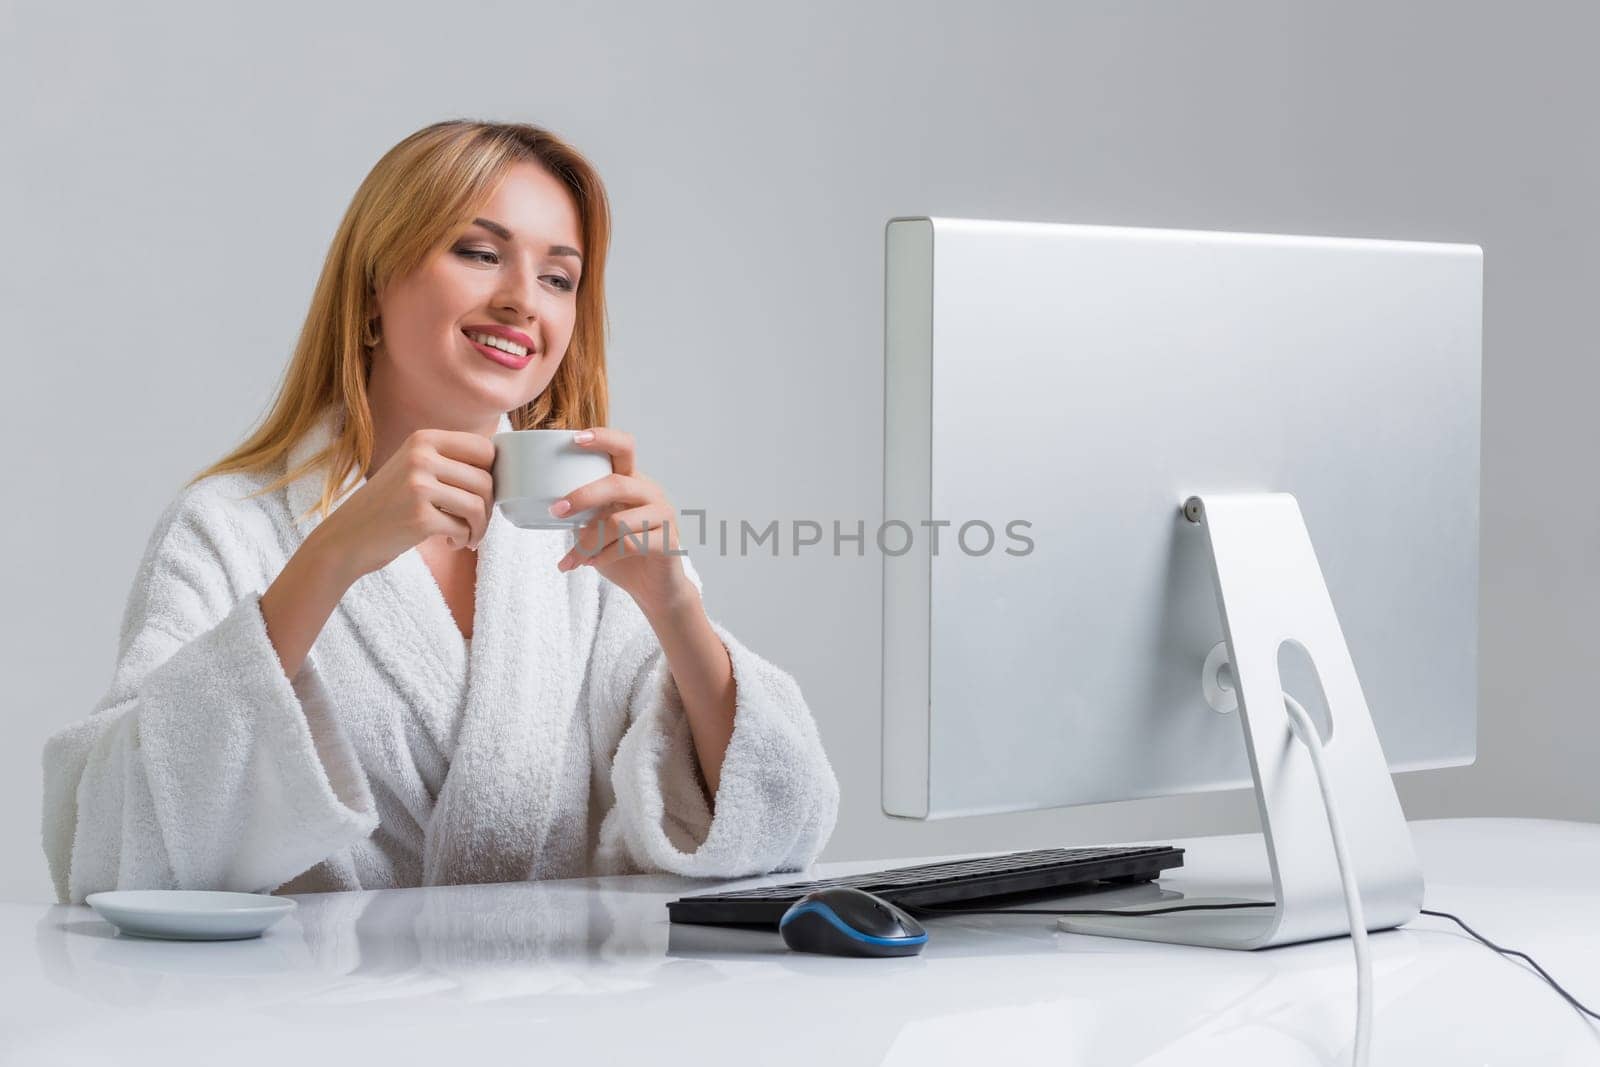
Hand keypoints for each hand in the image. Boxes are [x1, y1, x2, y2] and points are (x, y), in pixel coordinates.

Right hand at [319, 428, 495, 580]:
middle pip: (486, 480)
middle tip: (476, 523)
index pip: (485, 449)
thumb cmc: (390, 505)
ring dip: (479, 528)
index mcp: (424, 438)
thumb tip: (506, 466)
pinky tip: (451, 543)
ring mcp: (419, 486)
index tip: (483, 495)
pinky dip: (463, 540)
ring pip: (479, 506)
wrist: (347, 536)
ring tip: (467, 536)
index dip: (494, 474)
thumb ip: (451, 461)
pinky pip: (463, 528)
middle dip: (489, 508)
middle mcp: (421, 457)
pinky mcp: (419, 517)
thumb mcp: (415, 467)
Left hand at [553, 427, 695, 614]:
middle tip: (555, 511)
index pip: (624, 447)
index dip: (603, 438)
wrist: (653, 587)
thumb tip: (546, 502)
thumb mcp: (599, 525)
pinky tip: (591, 564)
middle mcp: (650, 492)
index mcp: (633, 481)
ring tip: (571, 559)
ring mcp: (663, 515)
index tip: (575, 439)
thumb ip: (584, 510)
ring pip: (618, 521)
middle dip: (582, 496)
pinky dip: (603, 556)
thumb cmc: (622, 552)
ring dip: (587, 542)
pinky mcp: (668, 541)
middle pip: (616, 483)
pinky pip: (628, 545)